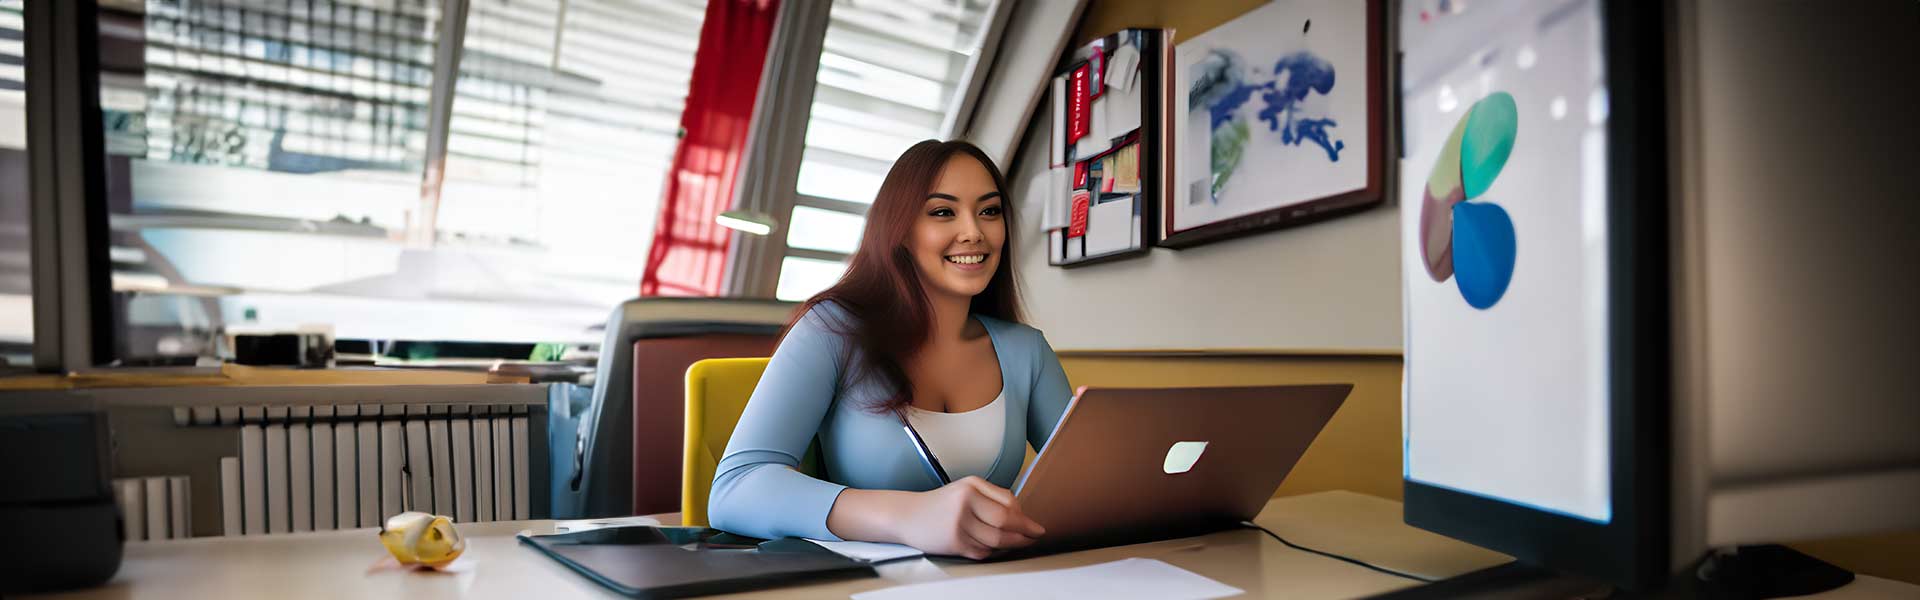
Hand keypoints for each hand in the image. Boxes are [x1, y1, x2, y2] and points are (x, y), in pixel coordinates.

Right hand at [894, 476, 1045, 559]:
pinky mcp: (953, 542)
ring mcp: (958, 524)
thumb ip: (993, 497)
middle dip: (1024, 533)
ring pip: (996, 541)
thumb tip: (1022, 514)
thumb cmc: (941, 503)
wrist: (907, 516)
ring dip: (1011, 545)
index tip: (1035, 525)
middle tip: (1035, 537)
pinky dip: (991, 552)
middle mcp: (965, 503)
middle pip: (1005, 523)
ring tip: (1018, 544)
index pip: (1009, 504)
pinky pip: (982, 552)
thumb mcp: (966, 489)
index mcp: (971, 486)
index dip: (1025, 518)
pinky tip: (993, 548)